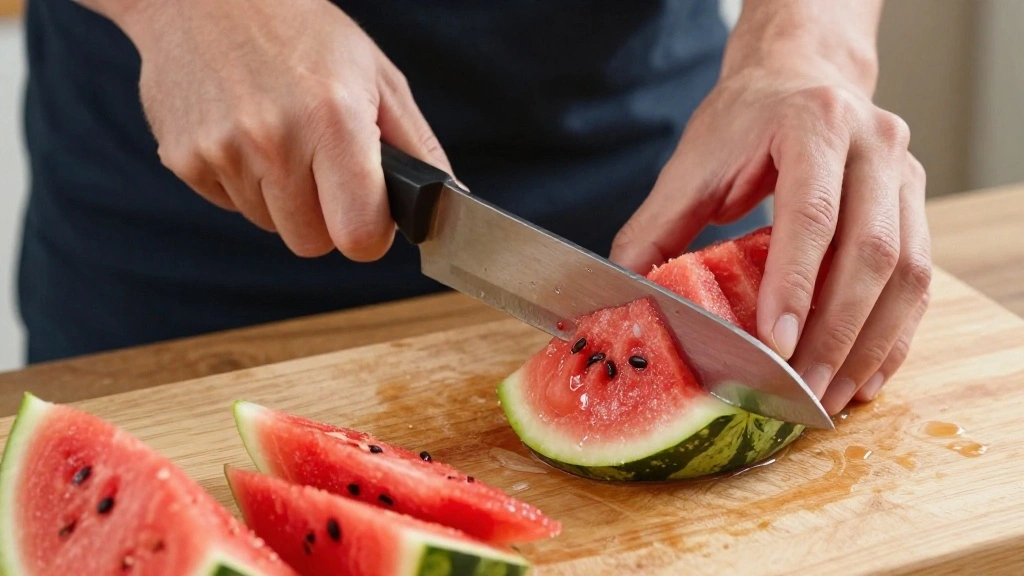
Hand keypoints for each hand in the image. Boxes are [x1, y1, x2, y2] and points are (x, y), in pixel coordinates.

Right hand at [109, 0, 450, 259]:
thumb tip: (446, 203)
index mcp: (334, 121)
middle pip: (311, 243)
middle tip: (322, 167)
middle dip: (324, 217)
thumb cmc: (300, 31)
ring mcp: (223, 152)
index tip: (367, 211)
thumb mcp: (377, 75)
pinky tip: (245, 133)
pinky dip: (243, 182)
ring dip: (282, 197)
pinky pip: (229, 205)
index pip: (358, 236)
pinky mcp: (183, 159)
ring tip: (281, 137)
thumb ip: (417, 146)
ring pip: (270, 226)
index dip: (368, 233)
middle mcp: (275, 141)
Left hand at [609, 2, 931, 414]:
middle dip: (836, 332)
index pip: (811, 214)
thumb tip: (622, 299)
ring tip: (831, 396)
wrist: (798, 76)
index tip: (775, 347)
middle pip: (871, 251)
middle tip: (801, 390)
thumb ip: (655, 229)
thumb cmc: (741, 122)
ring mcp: (907, 173)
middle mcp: (875, 144)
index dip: (795, 285)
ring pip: (907, 272)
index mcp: (814, 123)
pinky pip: (920, 280)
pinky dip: (893, 334)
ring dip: (869, 344)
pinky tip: (865, 375)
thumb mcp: (691, 165)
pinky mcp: (917, 205)